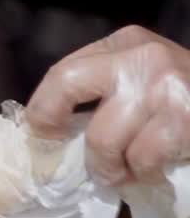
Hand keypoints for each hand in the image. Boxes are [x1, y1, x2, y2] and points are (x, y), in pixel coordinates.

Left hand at [26, 25, 189, 185]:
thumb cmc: (183, 105)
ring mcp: (163, 84)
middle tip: (70, 158)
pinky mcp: (183, 117)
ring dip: (113, 168)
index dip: (44, 109)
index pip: (63, 72)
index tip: (42, 137)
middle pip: (67, 85)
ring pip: (103, 140)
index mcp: (125, 43)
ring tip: (130, 172)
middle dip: (55, 124)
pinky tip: (156, 170)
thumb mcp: (143, 82)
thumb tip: (49, 131)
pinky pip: (141, 159)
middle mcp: (141, 55)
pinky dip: (144, 175)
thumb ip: (104, 93)